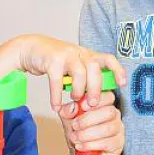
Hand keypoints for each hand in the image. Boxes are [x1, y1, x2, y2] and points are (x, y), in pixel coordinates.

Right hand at [0, 35, 126, 109]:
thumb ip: (84, 79)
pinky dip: (57, 96)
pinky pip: (57, 80)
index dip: (118, 70)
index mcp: (88, 55)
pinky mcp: (51, 60)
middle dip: (96, 87)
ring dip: (78, 90)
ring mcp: (65, 55)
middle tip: (92, 103)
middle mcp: (79, 53)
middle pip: (94, 68)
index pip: (108, 59)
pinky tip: (56, 106)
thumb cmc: (55, 62)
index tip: (122, 84)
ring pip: (79, 73)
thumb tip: (94, 100)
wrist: (31, 49)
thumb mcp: (73, 67)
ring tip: (74, 100)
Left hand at [58, 90, 124, 154]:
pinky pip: (108, 143)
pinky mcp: (118, 145)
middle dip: (89, 119)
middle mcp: (114, 116)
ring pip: (108, 128)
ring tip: (76, 138)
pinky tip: (81, 146)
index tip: (82, 106)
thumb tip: (73, 106)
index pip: (108, 96)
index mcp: (104, 105)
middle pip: (109, 111)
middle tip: (75, 126)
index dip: (97, 100)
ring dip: (88, 134)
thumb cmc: (79, 134)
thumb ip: (68, 111)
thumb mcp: (69, 120)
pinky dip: (91, 145)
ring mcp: (118, 130)